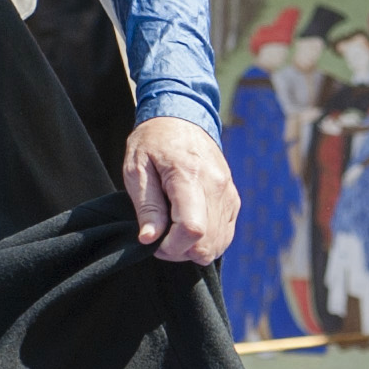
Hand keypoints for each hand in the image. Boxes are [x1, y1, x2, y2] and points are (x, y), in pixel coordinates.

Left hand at [123, 115, 236, 265]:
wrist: (182, 117)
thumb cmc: (153, 141)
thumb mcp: (136, 169)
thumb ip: (146, 205)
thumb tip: (150, 239)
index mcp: (188, 176)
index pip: (192, 229)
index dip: (172, 247)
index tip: (154, 242)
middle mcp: (215, 186)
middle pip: (208, 242)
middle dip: (182, 251)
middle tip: (161, 238)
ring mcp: (228, 193)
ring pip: (220, 242)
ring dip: (195, 248)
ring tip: (173, 233)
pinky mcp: (232, 198)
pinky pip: (225, 233)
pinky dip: (207, 239)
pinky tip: (188, 227)